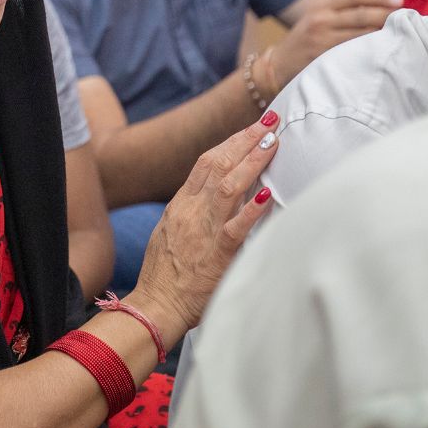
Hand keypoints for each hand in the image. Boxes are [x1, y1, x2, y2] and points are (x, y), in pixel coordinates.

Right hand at [131, 117, 278, 339]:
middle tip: (269, 123)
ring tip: (272, 142)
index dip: (230, 142)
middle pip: (218, 164)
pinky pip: (236, 227)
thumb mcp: (171, 232)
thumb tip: (214, 197)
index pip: (206, 162)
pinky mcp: (216, 253)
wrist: (155, 304)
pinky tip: (266, 192)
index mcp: (181, 204)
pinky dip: (252, 209)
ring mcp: (203, 229)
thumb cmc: (165, 274)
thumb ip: (192, 212)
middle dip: (245, 140)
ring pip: (228, 186)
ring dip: (252, 161)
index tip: (250, 128)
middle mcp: (191, 210)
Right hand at [268, 0, 401, 92]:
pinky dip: (371, 51)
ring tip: (403, 35)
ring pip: (361, 34)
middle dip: (387, 16)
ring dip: (383, 34)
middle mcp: (321, 20)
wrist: (276, 67)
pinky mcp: (324, 58)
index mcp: (321, 8)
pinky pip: (354, 53)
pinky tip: (384, 52)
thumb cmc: (303, 44)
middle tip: (408, 19)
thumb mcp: (316, 21)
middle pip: (362, 15)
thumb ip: (341, 15)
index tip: (400, 1)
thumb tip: (378, 11)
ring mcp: (322, 40)